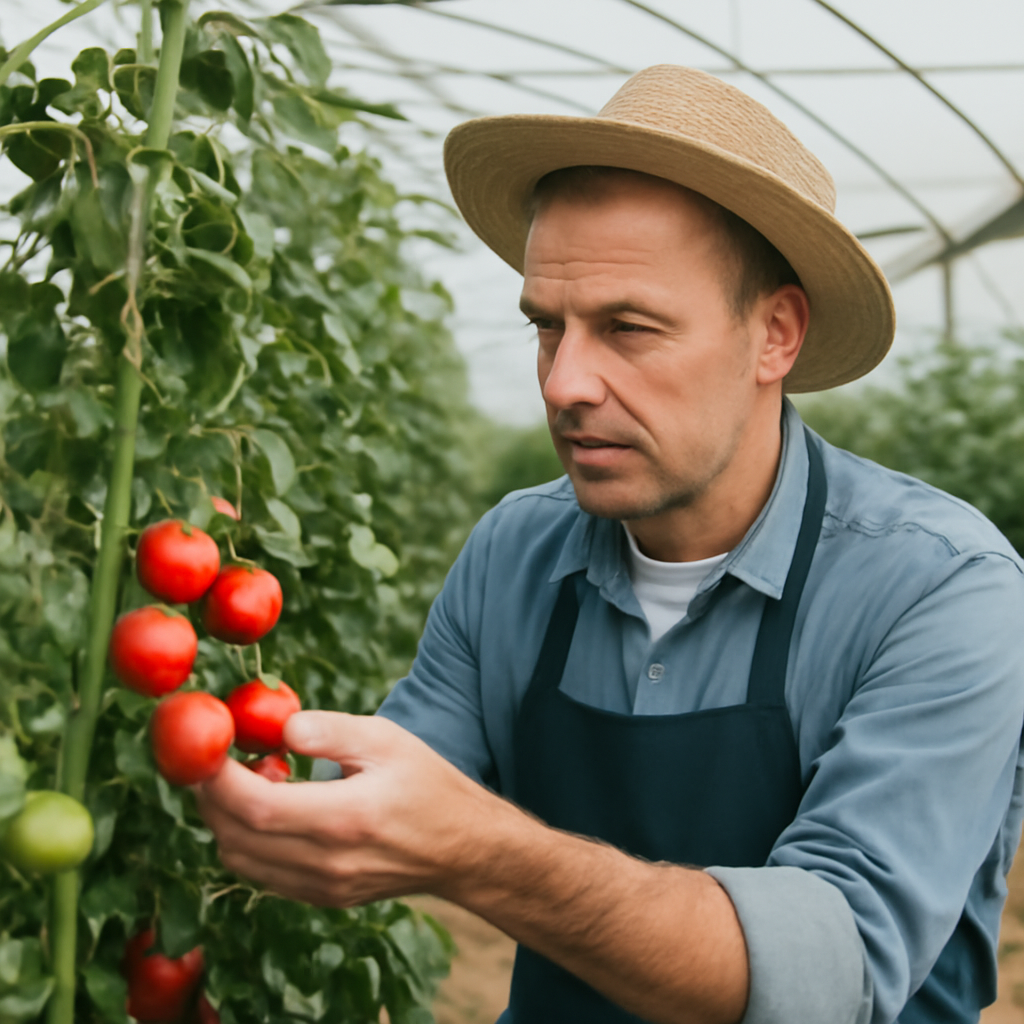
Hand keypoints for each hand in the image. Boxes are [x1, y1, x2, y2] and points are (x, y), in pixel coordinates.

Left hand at [194, 711, 506, 906]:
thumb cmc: (427, 783)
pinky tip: (268, 808)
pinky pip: (261, 873)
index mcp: (346, 818)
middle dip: (209, 796)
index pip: (257, 807)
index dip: (217, 779)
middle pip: (236, 837)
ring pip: (241, 860)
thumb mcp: (387, 740)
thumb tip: (279, 727)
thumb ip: (331, 731)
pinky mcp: (322, 897)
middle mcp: (328, 862)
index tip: (203, 748)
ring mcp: (323, 887)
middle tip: (211, 757)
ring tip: (248, 778)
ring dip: (224, 819)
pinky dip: (246, 840)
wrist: (461, 848)